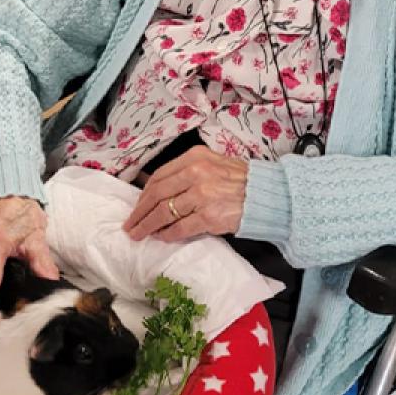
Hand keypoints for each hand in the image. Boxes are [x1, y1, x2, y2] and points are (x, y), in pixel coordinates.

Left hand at [123, 146, 247, 241]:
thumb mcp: (211, 163)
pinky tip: (162, 237)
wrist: (265, 194)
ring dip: (148, 226)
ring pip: (164, 213)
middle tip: (130, 225)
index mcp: (194, 157)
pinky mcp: (209, 216)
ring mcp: (202, 195)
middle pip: (157, 194)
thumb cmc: (238, 180)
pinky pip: (180, 228)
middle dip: (139, 212)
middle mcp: (196, 173)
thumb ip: (185, 171)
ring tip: (139, 234)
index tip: (136, 206)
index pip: (159, 176)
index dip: (143, 194)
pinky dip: (168, 234)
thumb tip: (154, 186)